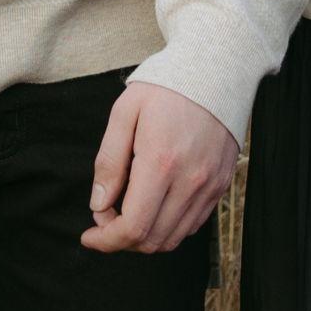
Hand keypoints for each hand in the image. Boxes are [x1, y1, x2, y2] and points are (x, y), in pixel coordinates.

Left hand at [80, 81, 238, 254]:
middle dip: (121, 238)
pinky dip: (168, 226)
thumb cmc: (166, 87)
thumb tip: (99, 204)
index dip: (106, 241)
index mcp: (161, 163)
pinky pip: (192, 224)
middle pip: (152, 240)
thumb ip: (109, 161)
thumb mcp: (125, 112)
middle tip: (106, 213)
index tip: (89, 235)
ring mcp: (209, 185)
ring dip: (145, 236)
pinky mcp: (221, 185)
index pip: (133, 228)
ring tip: (129, 209)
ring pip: (173, 238)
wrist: (216, 70)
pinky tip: (155, 204)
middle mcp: (190, 181)